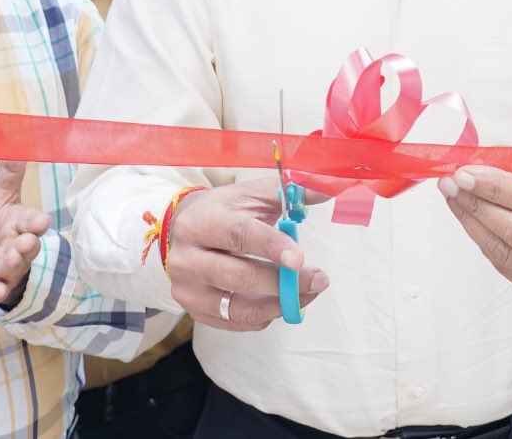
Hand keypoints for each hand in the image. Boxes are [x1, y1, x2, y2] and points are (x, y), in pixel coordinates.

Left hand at [0, 161, 51, 308]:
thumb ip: (9, 176)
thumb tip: (17, 148)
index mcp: (21, 226)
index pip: (32, 223)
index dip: (35, 223)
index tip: (40, 222)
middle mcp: (19, 248)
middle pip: (27, 248)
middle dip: (26, 245)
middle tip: (24, 241)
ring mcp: (6, 270)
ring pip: (13, 268)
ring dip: (11, 264)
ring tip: (6, 258)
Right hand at [165, 178, 329, 331]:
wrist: (184, 231)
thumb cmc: (225, 211)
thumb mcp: (250, 194)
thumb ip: (287, 192)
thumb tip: (327, 189)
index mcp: (200, 222)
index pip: (238, 235)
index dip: (272, 247)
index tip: (301, 258)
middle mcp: (186, 259)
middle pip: (238, 276)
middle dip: (283, 282)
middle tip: (319, 280)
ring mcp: (188, 290)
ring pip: (238, 308)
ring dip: (279, 305)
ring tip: (307, 293)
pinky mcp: (195, 312)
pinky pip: (236, 322)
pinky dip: (264, 316)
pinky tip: (281, 301)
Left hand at [439, 166, 511, 292]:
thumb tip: (481, 168)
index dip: (500, 188)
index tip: (467, 174)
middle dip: (480, 205)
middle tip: (452, 184)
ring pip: (509, 254)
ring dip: (474, 223)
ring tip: (454, 197)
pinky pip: (505, 266)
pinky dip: (482, 239)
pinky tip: (468, 218)